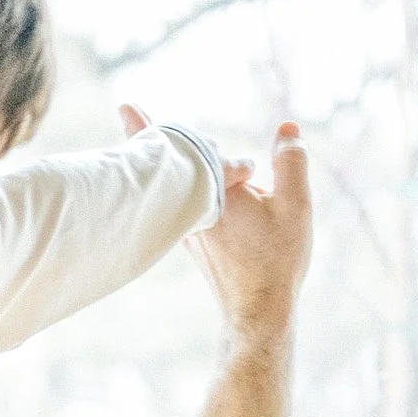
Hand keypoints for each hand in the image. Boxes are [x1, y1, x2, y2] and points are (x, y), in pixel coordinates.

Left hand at [122, 102, 310, 345]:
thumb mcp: (295, 207)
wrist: (259, 311)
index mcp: (215, 193)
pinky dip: (174, 191)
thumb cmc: (277, 260)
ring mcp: (188, 229)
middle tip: (125, 109)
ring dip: (164, 167)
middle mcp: (193, 211)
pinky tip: (183, 186)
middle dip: (149, 138)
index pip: (181, 151)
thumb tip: (287, 127)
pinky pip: (175, 208)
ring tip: (148, 141)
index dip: (146, 127)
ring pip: (169, 190)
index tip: (122, 105)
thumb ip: (291, 163)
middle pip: (167, 167)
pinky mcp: (193, 242)